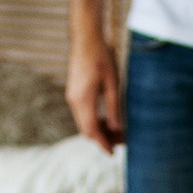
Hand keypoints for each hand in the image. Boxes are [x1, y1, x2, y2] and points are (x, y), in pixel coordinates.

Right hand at [67, 30, 123, 152]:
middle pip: (86, 130)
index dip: (102, 144)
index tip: (112, 153)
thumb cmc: (101, 57)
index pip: (92, 130)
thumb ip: (114, 107)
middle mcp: (74, 101)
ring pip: (83, 123)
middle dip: (102, 139)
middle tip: (120, 142)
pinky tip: (107, 119)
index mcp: (84, 99)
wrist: (85, 38)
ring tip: (117, 131)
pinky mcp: (73, 93)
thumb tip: (117, 128)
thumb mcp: (113, 82)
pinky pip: (82, 114)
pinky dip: (94, 121)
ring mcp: (72, 97)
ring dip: (98, 130)